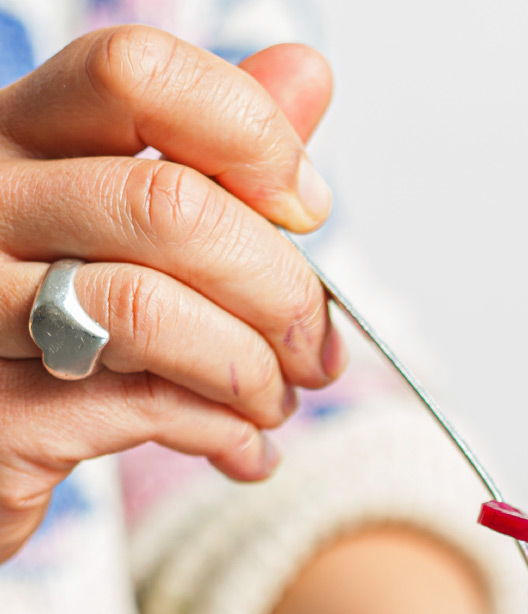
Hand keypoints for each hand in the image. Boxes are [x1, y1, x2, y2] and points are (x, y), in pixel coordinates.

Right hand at [0, 28, 342, 560]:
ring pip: (149, 310)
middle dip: (281, 290)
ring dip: (250, 369)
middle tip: (315, 347)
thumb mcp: (138, 221)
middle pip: (167, 205)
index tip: (305, 206)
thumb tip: (306, 72)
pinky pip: (138, 406)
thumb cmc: (66, 322)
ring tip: (278, 400)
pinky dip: (220, 429)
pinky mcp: (0, 413)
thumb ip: (214, 150)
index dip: (248, 133)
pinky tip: (242, 446)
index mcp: (24, 135)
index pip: (133, 74)